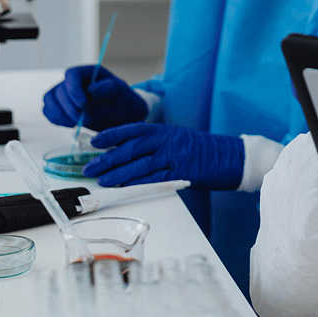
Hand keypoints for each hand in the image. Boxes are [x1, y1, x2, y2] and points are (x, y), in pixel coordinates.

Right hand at [41, 65, 146, 130]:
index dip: (74, 90)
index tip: (83, 105)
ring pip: (49, 100)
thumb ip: (111, 88)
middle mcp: (76, 81)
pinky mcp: (61, 106)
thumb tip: (91, 89)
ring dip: (61, 115)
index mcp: (90, 73)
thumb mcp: (124, 94)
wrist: (124, 116)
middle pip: (59, 90)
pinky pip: (48, 110)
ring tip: (77, 122)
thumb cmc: (125, 102)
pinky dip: (56, 119)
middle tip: (85, 119)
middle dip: (70, 108)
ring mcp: (66, 94)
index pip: (72, 74)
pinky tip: (71, 124)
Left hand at [83, 123, 243, 190]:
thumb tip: (124, 153)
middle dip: (108, 159)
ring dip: (118, 173)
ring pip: (139, 165)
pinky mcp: (180, 173)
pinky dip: (137, 183)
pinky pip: (154, 179)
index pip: (132, 130)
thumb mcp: (175, 137)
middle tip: (90, 167)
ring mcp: (173, 157)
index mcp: (163, 130)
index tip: (94, 142)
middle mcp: (166, 141)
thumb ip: (153, 143)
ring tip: (102, 179)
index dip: (111, 135)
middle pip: (131, 149)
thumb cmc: (200, 149)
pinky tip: (124, 186)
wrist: (227, 156)